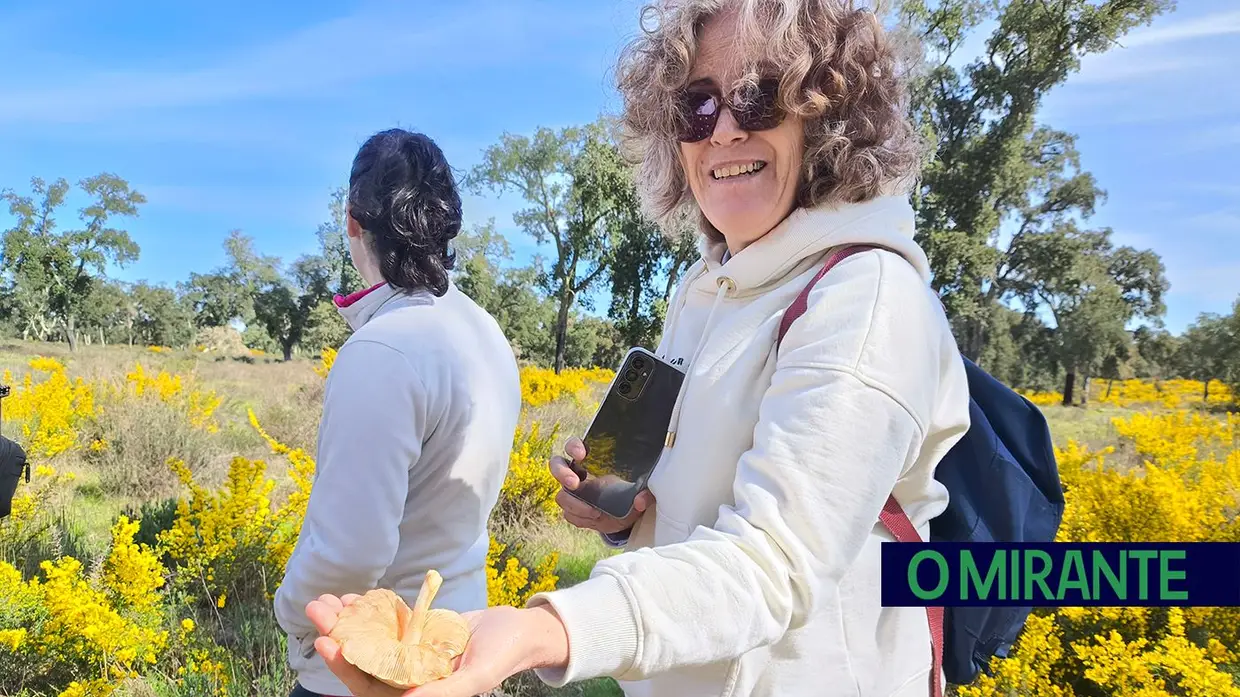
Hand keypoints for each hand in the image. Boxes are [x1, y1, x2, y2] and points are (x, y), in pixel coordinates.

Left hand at [306, 595, 568, 696]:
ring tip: (327, 599)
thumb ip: (443, 692)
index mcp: (419, 694)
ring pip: (369, 640)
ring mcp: (411, 653)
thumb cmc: (505, 655)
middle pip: (363, 661)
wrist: (523, 629)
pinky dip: (369, 610)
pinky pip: (386, 623)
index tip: (328, 642)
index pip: (373, 688)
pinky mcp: (417, 632)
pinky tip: (352, 596)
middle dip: (338, 635)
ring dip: (347, 621)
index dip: (347, 669)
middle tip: (317, 609)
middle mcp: (409, 678)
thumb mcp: (477, 675)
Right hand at [551, 437, 652, 534]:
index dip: (574, 447)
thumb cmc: (631, 493)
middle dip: (562, 473)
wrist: (626, 516)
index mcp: (592, 459)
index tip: (582, 454)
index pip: (574, 446)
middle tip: (574, 483)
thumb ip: (645, 493)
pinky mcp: (574, 510)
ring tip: (595, 513)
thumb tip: (639, 500)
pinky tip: (595, 519)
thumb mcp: (643, 490)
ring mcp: (573, 493)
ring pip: (561, 495)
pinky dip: (581, 518)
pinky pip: (569, 514)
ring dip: (574, 504)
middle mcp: (577, 473)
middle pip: (556, 465)